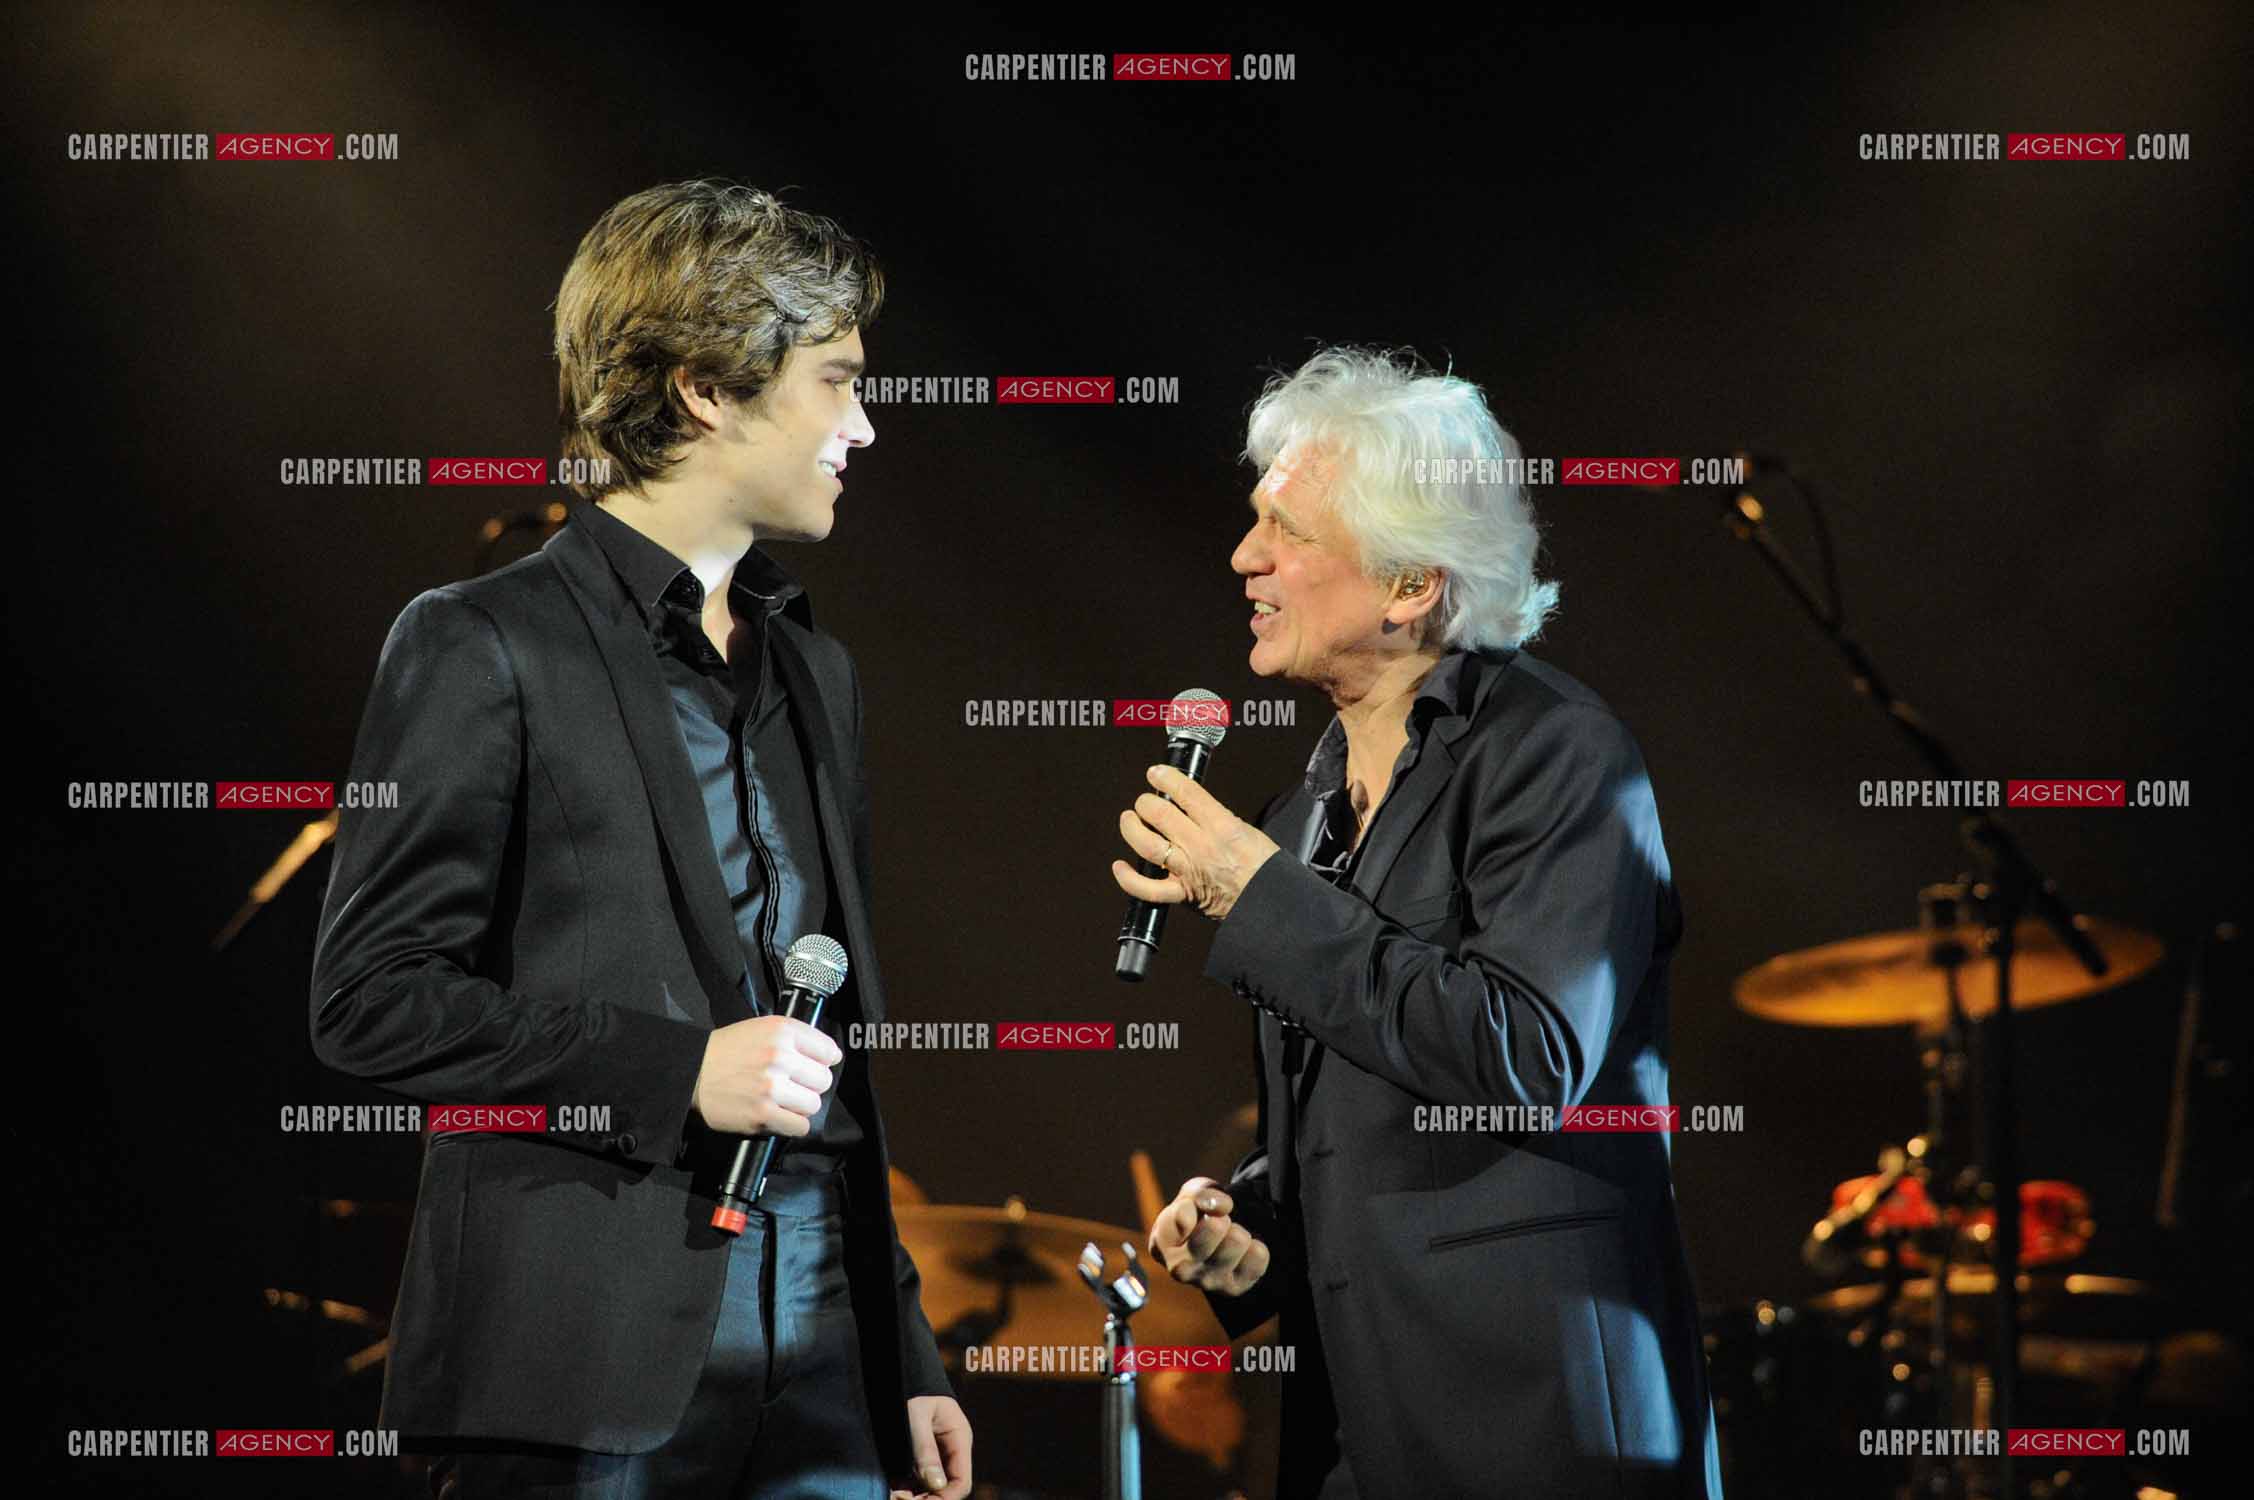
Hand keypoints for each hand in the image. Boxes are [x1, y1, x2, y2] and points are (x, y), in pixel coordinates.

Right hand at [688, 1015, 841, 1136]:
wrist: (692, 1071)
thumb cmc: (726, 1050)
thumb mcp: (762, 1028)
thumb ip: (796, 1037)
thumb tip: (831, 1055)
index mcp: (782, 1031)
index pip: (828, 1051)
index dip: (822, 1061)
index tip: (812, 1066)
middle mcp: (779, 1057)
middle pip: (823, 1080)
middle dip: (810, 1085)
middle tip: (792, 1085)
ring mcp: (771, 1087)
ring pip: (813, 1104)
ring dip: (801, 1105)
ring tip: (783, 1100)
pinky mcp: (762, 1114)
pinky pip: (800, 1126)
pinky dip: (792, 1124)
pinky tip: (779, 1115)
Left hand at [890, 1394, 970, 1498]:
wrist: (897, 1367)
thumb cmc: (909, 1386)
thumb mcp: (915, 1415)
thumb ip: (924, 1449)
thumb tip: (935, 1485)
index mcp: (958, 1438)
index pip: (961, 1481)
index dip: (944, 1498)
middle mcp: (950, 1450)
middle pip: (946, 1488)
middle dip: (925, 1498)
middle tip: (897, 1497)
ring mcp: (935, 1454)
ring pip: (929, 1488)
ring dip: (913, 1496)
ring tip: (891, 1493)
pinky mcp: (918, 1455)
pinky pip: (915, 1480)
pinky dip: (904, 1488)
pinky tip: (891, 1487)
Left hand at [1111, 764, 1280, 920]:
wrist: (1269, 903)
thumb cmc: (1263, 869)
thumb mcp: (1246, 830)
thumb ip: (1216, 817)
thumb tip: (1191, 804)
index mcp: (1221, 826)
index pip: (1186, 792)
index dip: (1165, 778)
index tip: (1156, 773)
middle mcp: (1201, 846)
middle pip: (1159, 814)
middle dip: (1146, 802)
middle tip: (1145, 801)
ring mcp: (1188, 870)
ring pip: (1147, 844)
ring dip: (1131, 828)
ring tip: (1129, 820)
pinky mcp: (1181, 894)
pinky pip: (1147, 889)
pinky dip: (1128, 879)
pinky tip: (1120, 867)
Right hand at [1148, 1176, 1270, 1296]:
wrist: (1214, 1243)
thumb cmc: (1196, 1215)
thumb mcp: (1192, 1193)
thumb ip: (1201, 1193)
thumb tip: (1222, 1206)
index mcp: (1161, 1242)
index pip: (1183, 1215)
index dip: (1198, 1200)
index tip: (1197, 1205)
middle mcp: (1179, 1269)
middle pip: (1215, 1228)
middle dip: (1222, 1216)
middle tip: (1218, 1222)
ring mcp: (1207, 1282)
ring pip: (1238, 1240)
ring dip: (1239, 1231)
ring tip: (1229, 1237)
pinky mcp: (1233, 1288)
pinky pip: (1258, 1255)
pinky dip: (1255, 1246)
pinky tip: (1241, 1252)